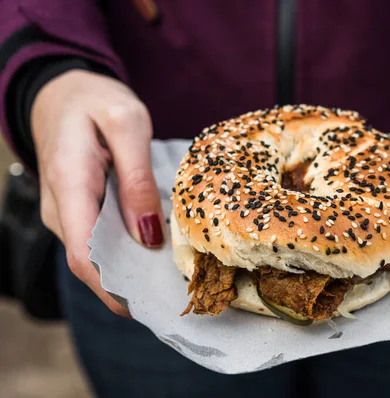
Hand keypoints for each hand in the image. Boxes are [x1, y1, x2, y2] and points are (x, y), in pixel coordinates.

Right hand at [32, 70, 164, 315]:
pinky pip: (100, 241)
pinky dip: (127, 251)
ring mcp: (66, 212)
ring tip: (173, 279)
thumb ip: (136, 179)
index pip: (84, 257)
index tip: (153, 304)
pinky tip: (156, 254)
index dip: (116, 290)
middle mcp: (60, 209)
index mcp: (69, 186)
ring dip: (131, 270)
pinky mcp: (78, 210)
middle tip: (177, 295)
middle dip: (131, 285)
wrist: (63, 92)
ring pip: (97, 256)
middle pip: (92, 265)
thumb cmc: (95, 101)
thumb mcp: (126, 124)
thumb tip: (147, 235)